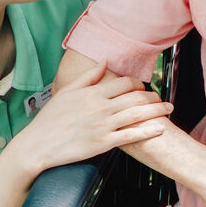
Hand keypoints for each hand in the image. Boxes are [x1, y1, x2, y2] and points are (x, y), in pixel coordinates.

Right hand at [14, 61, 171, 174]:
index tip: (144, 87)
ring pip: (137, 114)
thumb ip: (88, 76)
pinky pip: (131, 135)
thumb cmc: (50, 119)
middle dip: (153, 96)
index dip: (139, 83)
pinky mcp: (103, 143)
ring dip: (157, 111)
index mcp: (93, 93)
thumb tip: (104, 61)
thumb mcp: (67, 92)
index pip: (124, 83)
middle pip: (136, 96)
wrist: (37, 145)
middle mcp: (100, 107)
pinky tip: (160, 128)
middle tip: (163, 99)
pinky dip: (148, 130)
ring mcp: (103, 125)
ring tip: (168, 110)